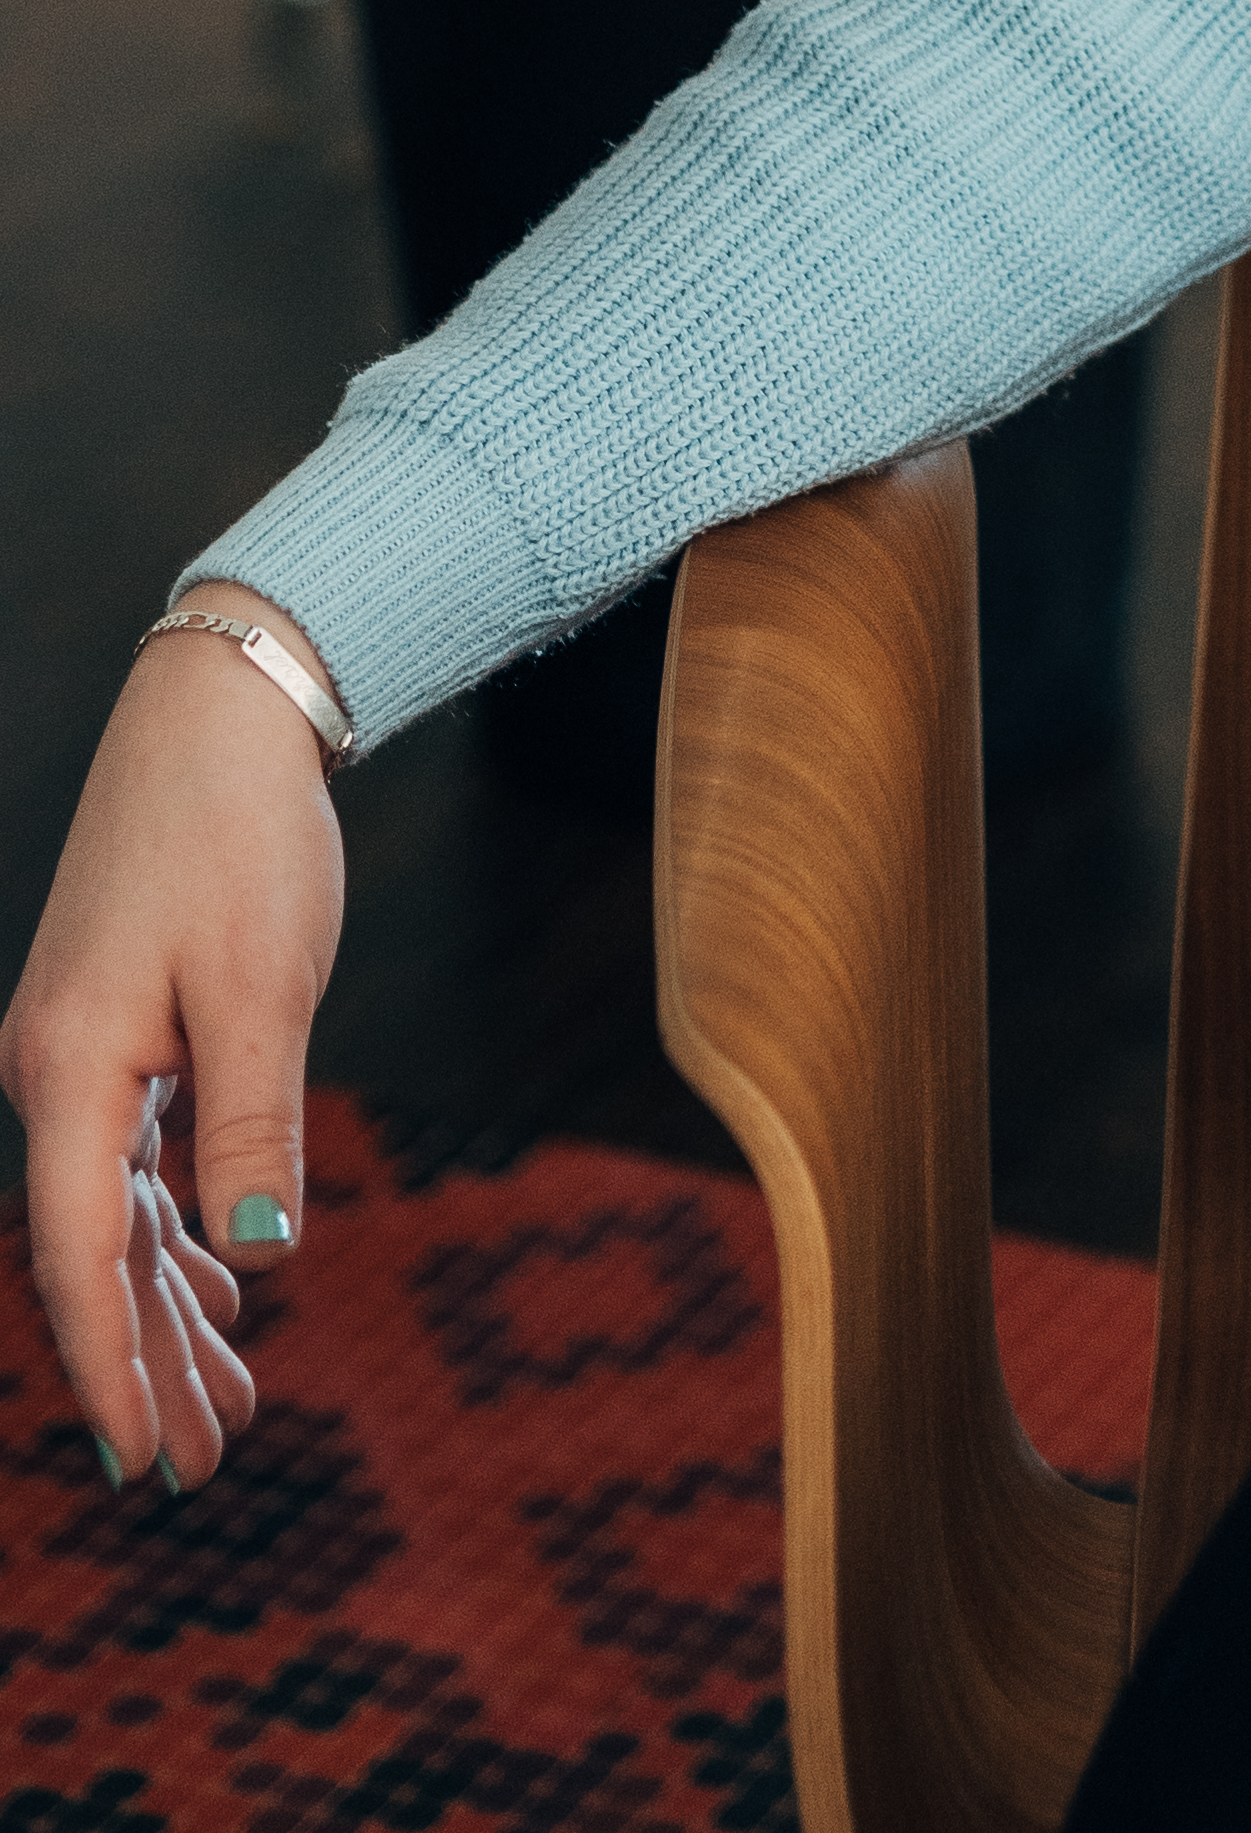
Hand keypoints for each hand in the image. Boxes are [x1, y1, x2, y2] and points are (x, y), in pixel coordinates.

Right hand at [1, 588, 347, 1490]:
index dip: (110, 1363)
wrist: (223, 713)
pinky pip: (133, 1161)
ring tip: (228, 1402)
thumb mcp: (266, 982)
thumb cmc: (243, 837)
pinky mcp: (120, 1027)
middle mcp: (55, 1073)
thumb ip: (254, 1120)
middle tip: (201, 1466)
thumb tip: (258, 1250)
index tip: (144, 1456)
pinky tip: (217, 1281)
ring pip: (114, 1213)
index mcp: (69, 1071)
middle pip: (92, 1253)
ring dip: (167, 1306)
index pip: (77, 1257)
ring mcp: (82, 1051)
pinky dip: (172, 1227)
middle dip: (145, 1362)